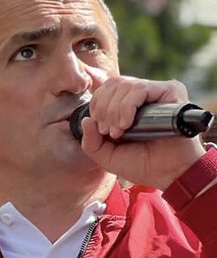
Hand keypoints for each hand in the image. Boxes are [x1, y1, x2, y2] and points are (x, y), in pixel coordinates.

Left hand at [78, 75, 206, 190]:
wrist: (168, 174)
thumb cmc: (141, 164)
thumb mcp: (106, 155)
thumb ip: (90, 141)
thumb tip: (85, 119)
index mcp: (129, 104)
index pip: (106, 88)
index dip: (97, 106)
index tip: (101, 130)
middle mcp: (144, 95)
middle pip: (113, 83)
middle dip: (103, 109)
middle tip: (110, 133)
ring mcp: (158, 92)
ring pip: (125, 85)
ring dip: (114, 111)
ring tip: (119, 131)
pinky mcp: (171, 92)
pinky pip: (140, 89)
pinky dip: (127, 107)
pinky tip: (127, 124)